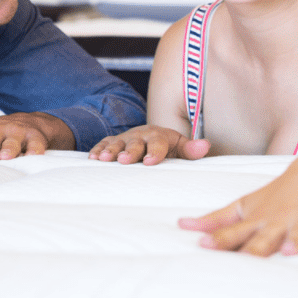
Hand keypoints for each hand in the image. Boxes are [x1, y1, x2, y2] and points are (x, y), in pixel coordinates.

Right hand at [89, 125, 209, 164]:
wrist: (150, 137)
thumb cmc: (167, 149)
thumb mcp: (180, 149)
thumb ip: (191, 150)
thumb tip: (205, 146)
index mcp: (159, 136)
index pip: (158, 143)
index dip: (154, 152)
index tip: (150, 162)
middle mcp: (140, 135)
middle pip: (135, 143)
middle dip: (129, 151)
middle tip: (123, 160)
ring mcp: (125, 138)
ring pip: (116, 143)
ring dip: (110, 151)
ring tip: (103, 159)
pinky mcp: (112, 142)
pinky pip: (103, 144)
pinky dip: (97, 150)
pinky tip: (92, 158)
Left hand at [179, 152, 297, 256]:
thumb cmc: (277, 195)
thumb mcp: (245, 205)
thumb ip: (216, 219)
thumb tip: (183, 225)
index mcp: (259, 220)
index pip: (235, 232)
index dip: (220, 239)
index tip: (204, 246)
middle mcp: (280, 220)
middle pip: (266, 237)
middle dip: (257, 248)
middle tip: (248, 259)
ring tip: (294, 251)